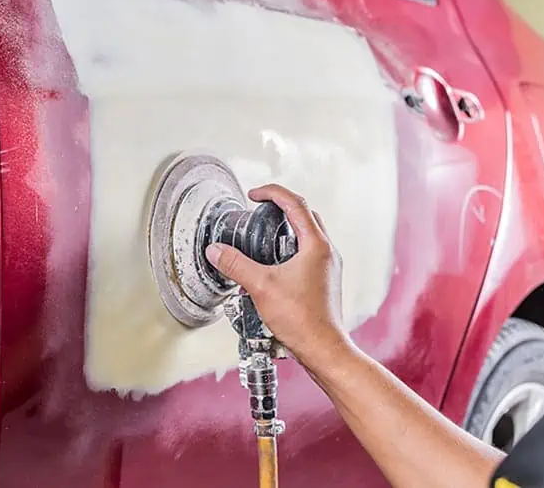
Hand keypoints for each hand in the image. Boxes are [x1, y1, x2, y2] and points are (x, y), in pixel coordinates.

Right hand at [204, 184, 350, 371]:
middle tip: (260, 209)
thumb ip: (236, 265)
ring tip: (264, 234)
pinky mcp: (324, 281)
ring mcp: (327, 267)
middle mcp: (326, 252)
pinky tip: (273, 263)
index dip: (272, 193)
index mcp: (316, 245)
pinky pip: (308, 252)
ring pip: (308, 234)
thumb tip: (216, 251)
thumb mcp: (260, 286)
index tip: (254, 195)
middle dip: (281, 206)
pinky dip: (290, 247)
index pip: (295, 204)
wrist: (323, 349)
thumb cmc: (302, 320)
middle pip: (305, 215)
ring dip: (286, 227)